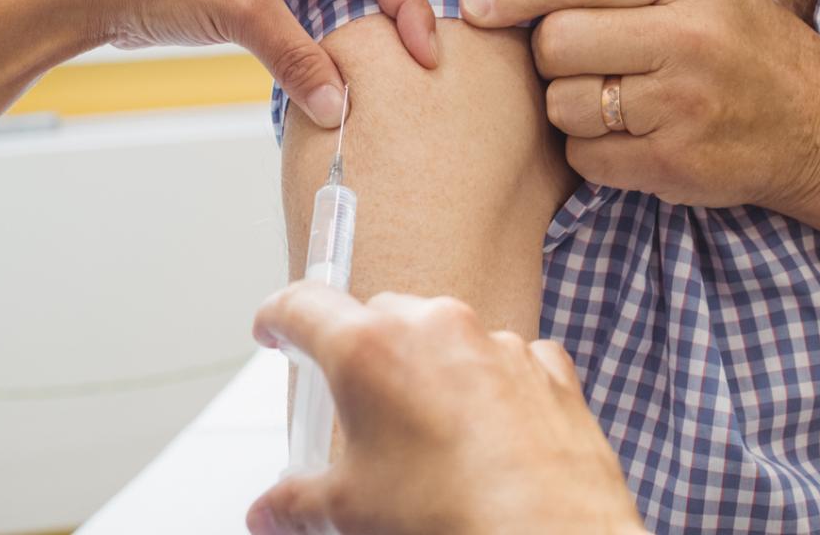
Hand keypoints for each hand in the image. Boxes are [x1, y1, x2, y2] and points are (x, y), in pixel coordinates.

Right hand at [247, 282, 645, 534]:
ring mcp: (496, 342)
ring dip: (429, 371)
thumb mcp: (349, 513)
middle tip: (357, 410)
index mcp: (369, 348)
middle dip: (362, 355)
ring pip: (445, 337)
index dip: (278, 318)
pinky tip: (487, 438)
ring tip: (428, 439)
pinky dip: (491, 386)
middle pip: (377, 317)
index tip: (275, 330)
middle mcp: (434, 327)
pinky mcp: (547, 368)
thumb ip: (296, 503)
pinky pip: (506, 360)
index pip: (303, 305)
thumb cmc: (452, 518)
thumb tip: (272, 513)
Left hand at [459, 0, 819, 209]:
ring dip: (570, 105)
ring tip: (616, 99)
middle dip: (552, 53)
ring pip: (562, 102)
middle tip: (586, 59)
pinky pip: (583, 156)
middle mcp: (691, 37)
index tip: (477, 2)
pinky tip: (630, 137)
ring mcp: (683, 105)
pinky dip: (591, 151)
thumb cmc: (743, 46)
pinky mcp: (674, 164)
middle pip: (557, 41)